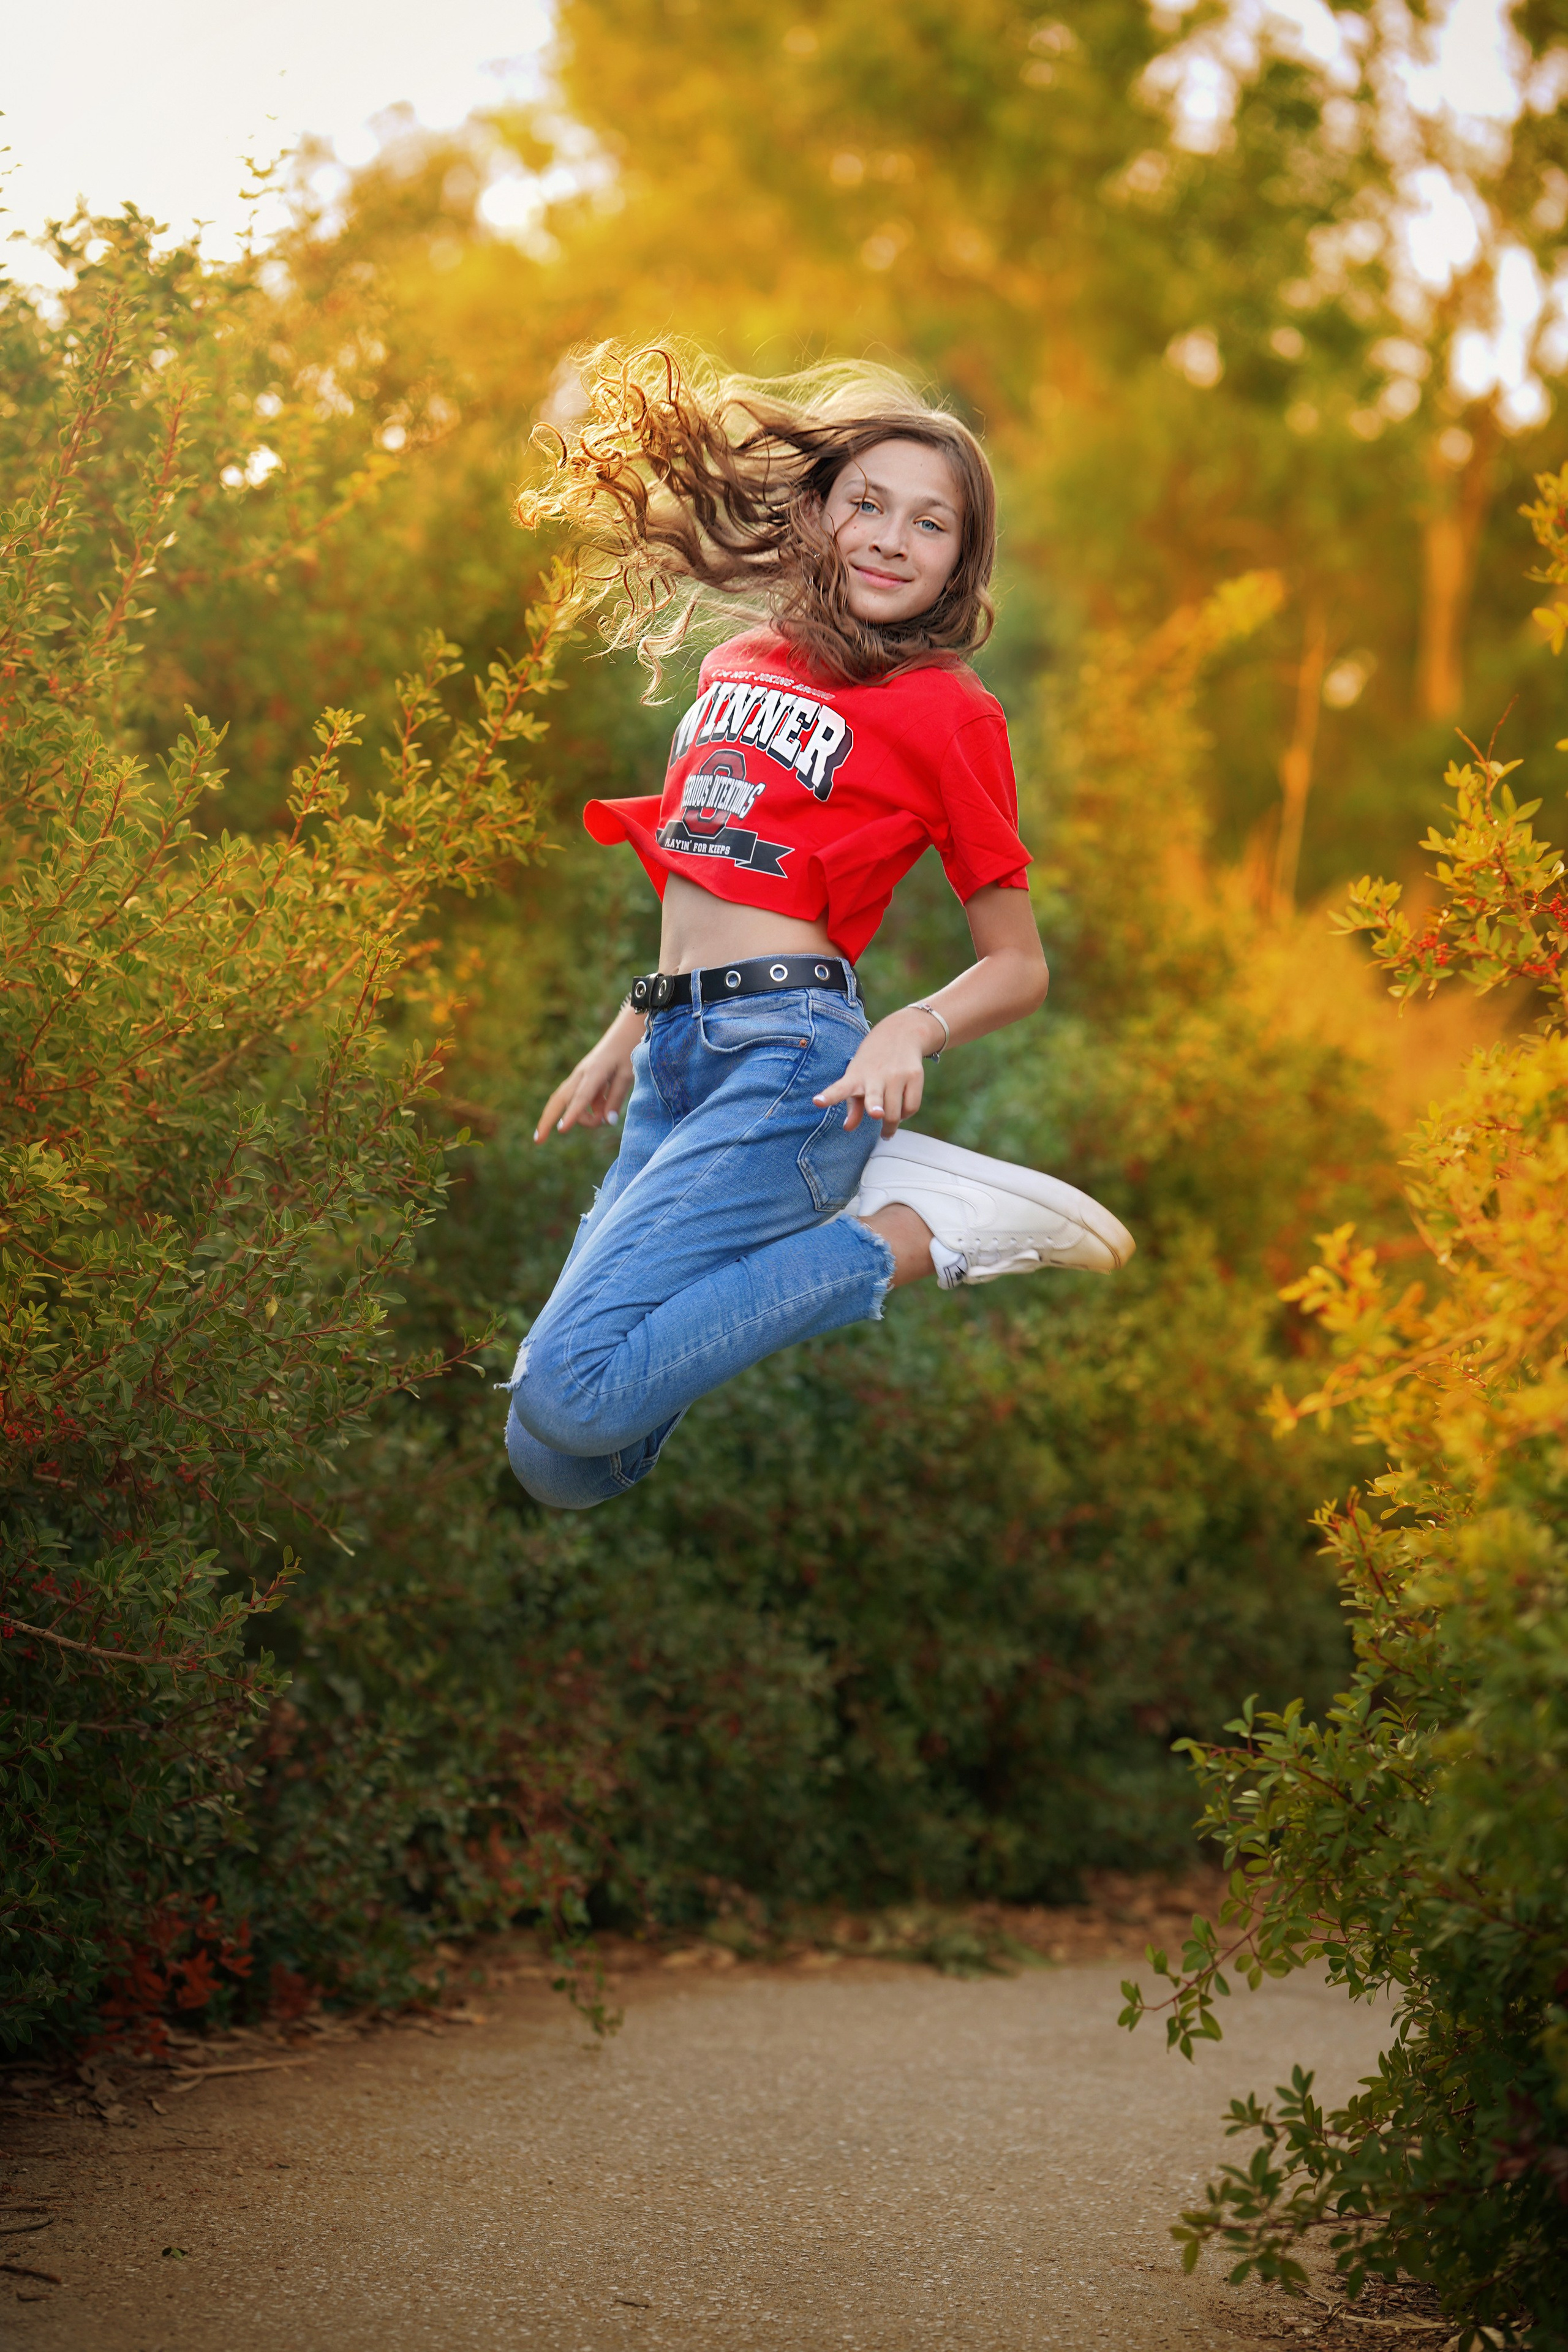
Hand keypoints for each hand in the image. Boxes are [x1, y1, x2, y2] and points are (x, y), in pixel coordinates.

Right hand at [534, 1007, 642, 1141]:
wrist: (625, 1030)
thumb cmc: (629, 1050)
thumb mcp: (628, 1075)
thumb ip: (617, 1099)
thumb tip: (607, 1122)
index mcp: (595, 1072)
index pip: (581, 1098)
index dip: (572, 1114)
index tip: (561, 1130)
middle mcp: (581, 1074)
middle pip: (558, 1099)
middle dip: (547, 1120)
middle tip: (538, 1141)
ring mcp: (579, 1076)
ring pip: (565, 1100)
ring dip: (577, 1117)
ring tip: (600, 1121)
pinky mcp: (582, 1079)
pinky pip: (580, 1099)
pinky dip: (587, 1110)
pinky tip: (601, 1111)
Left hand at [812, 1008, 941, 1136]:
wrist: (901, 1033)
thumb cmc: (872, 1063)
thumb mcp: (858, 1079)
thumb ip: (853, 1106)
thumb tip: (848, 1128)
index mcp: (855, 1077)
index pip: (840, 1088)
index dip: (829, 1096)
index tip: (817, 1102)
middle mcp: (875, 1076)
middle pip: (874, 1097)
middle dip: (875, 1107)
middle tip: (876, 1114)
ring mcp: (897, 1075)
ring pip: (895, 1112)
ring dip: (890, 1126)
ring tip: (887, 1130)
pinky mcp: (914, 1076)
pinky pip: (911, 1107)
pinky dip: (905, 1115)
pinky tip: (901, 1113)